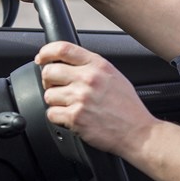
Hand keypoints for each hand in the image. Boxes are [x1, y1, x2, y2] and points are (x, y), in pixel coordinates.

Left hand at [35, 41, 156, 154]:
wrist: (138, 132)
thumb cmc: (128, 107)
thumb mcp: (116, 77)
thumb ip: (93, 68)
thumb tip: (67, 64)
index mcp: (99, 66)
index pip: (63, 49)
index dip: (46, 52)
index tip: (41, 58)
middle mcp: (89, 79)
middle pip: (49, 72)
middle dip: (49, 81)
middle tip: (58, 88)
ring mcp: (81, 98)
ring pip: (48, 95)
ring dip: (56, 102)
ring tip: (73, 107)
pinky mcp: (75, 117)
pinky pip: (51, 114)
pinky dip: (59, 118)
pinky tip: (74, 118)